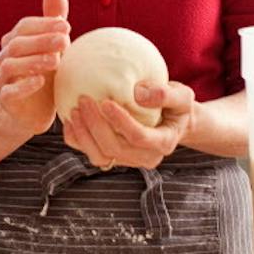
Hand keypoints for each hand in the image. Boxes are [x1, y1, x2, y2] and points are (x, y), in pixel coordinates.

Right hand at [0, 0, 69, 136]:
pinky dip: (23, 86)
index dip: (43, 25)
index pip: (23, 27)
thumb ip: (53, 18)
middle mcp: (2, 58)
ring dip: (33, 61)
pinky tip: (41, 82)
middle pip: (16, 44)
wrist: (35, 111)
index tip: (66, 26)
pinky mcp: (6, 102)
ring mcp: (1, 80)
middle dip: (41, 41)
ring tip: (56, 61)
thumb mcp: (53, 45)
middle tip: (65, 41)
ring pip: (10, 66)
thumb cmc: (46, 72)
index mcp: (13, 41)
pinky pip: (8, 93)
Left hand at [61, 79, 196, 169]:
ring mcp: (128, 160)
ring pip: (100, 156)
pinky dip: (77, 139)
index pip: (139, 138)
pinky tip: (70, 119)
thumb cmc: (177, 105)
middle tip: (83, 99)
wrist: (171, 118)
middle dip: (96, 126)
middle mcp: (145, 157)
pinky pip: (91, 153)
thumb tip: (138, 94)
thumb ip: (166, 94)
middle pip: (115, 149)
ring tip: (74, 110)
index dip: (121, 122)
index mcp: (164, 143)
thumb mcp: (183, 96)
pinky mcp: (113, 157)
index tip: (105, 102)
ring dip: (83, 135)